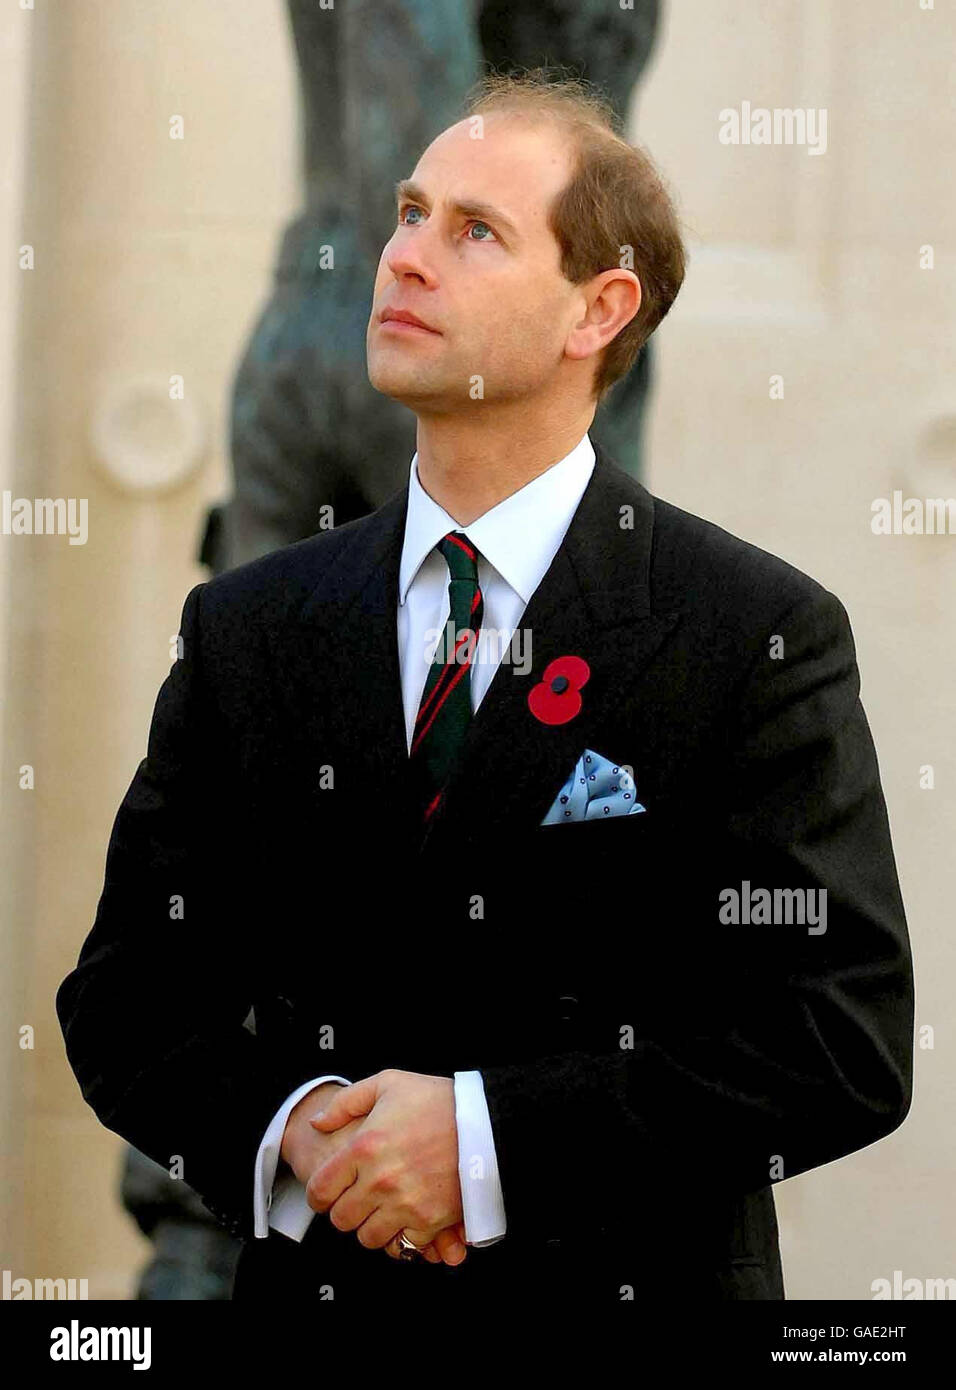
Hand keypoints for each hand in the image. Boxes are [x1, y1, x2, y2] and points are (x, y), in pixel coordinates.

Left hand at [307, 1069, 465, 1263]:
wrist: (486, 1120)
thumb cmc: (437, 1100)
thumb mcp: (388, 1083)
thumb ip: (346, 1103)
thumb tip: (317, 1122)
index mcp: (363, 1147)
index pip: (320, 1190)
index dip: (319, 1195)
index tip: (328, 1193)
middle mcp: (380, 1180)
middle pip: (342, 1220)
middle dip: (345, 1210)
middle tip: (358, 1199)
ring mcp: (405, 1204)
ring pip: (368, 1237)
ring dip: (371, 1225)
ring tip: (382, 1209)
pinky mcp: (430, 1220)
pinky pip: (403, 1246)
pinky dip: (402, 1236)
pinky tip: (406, 1217)